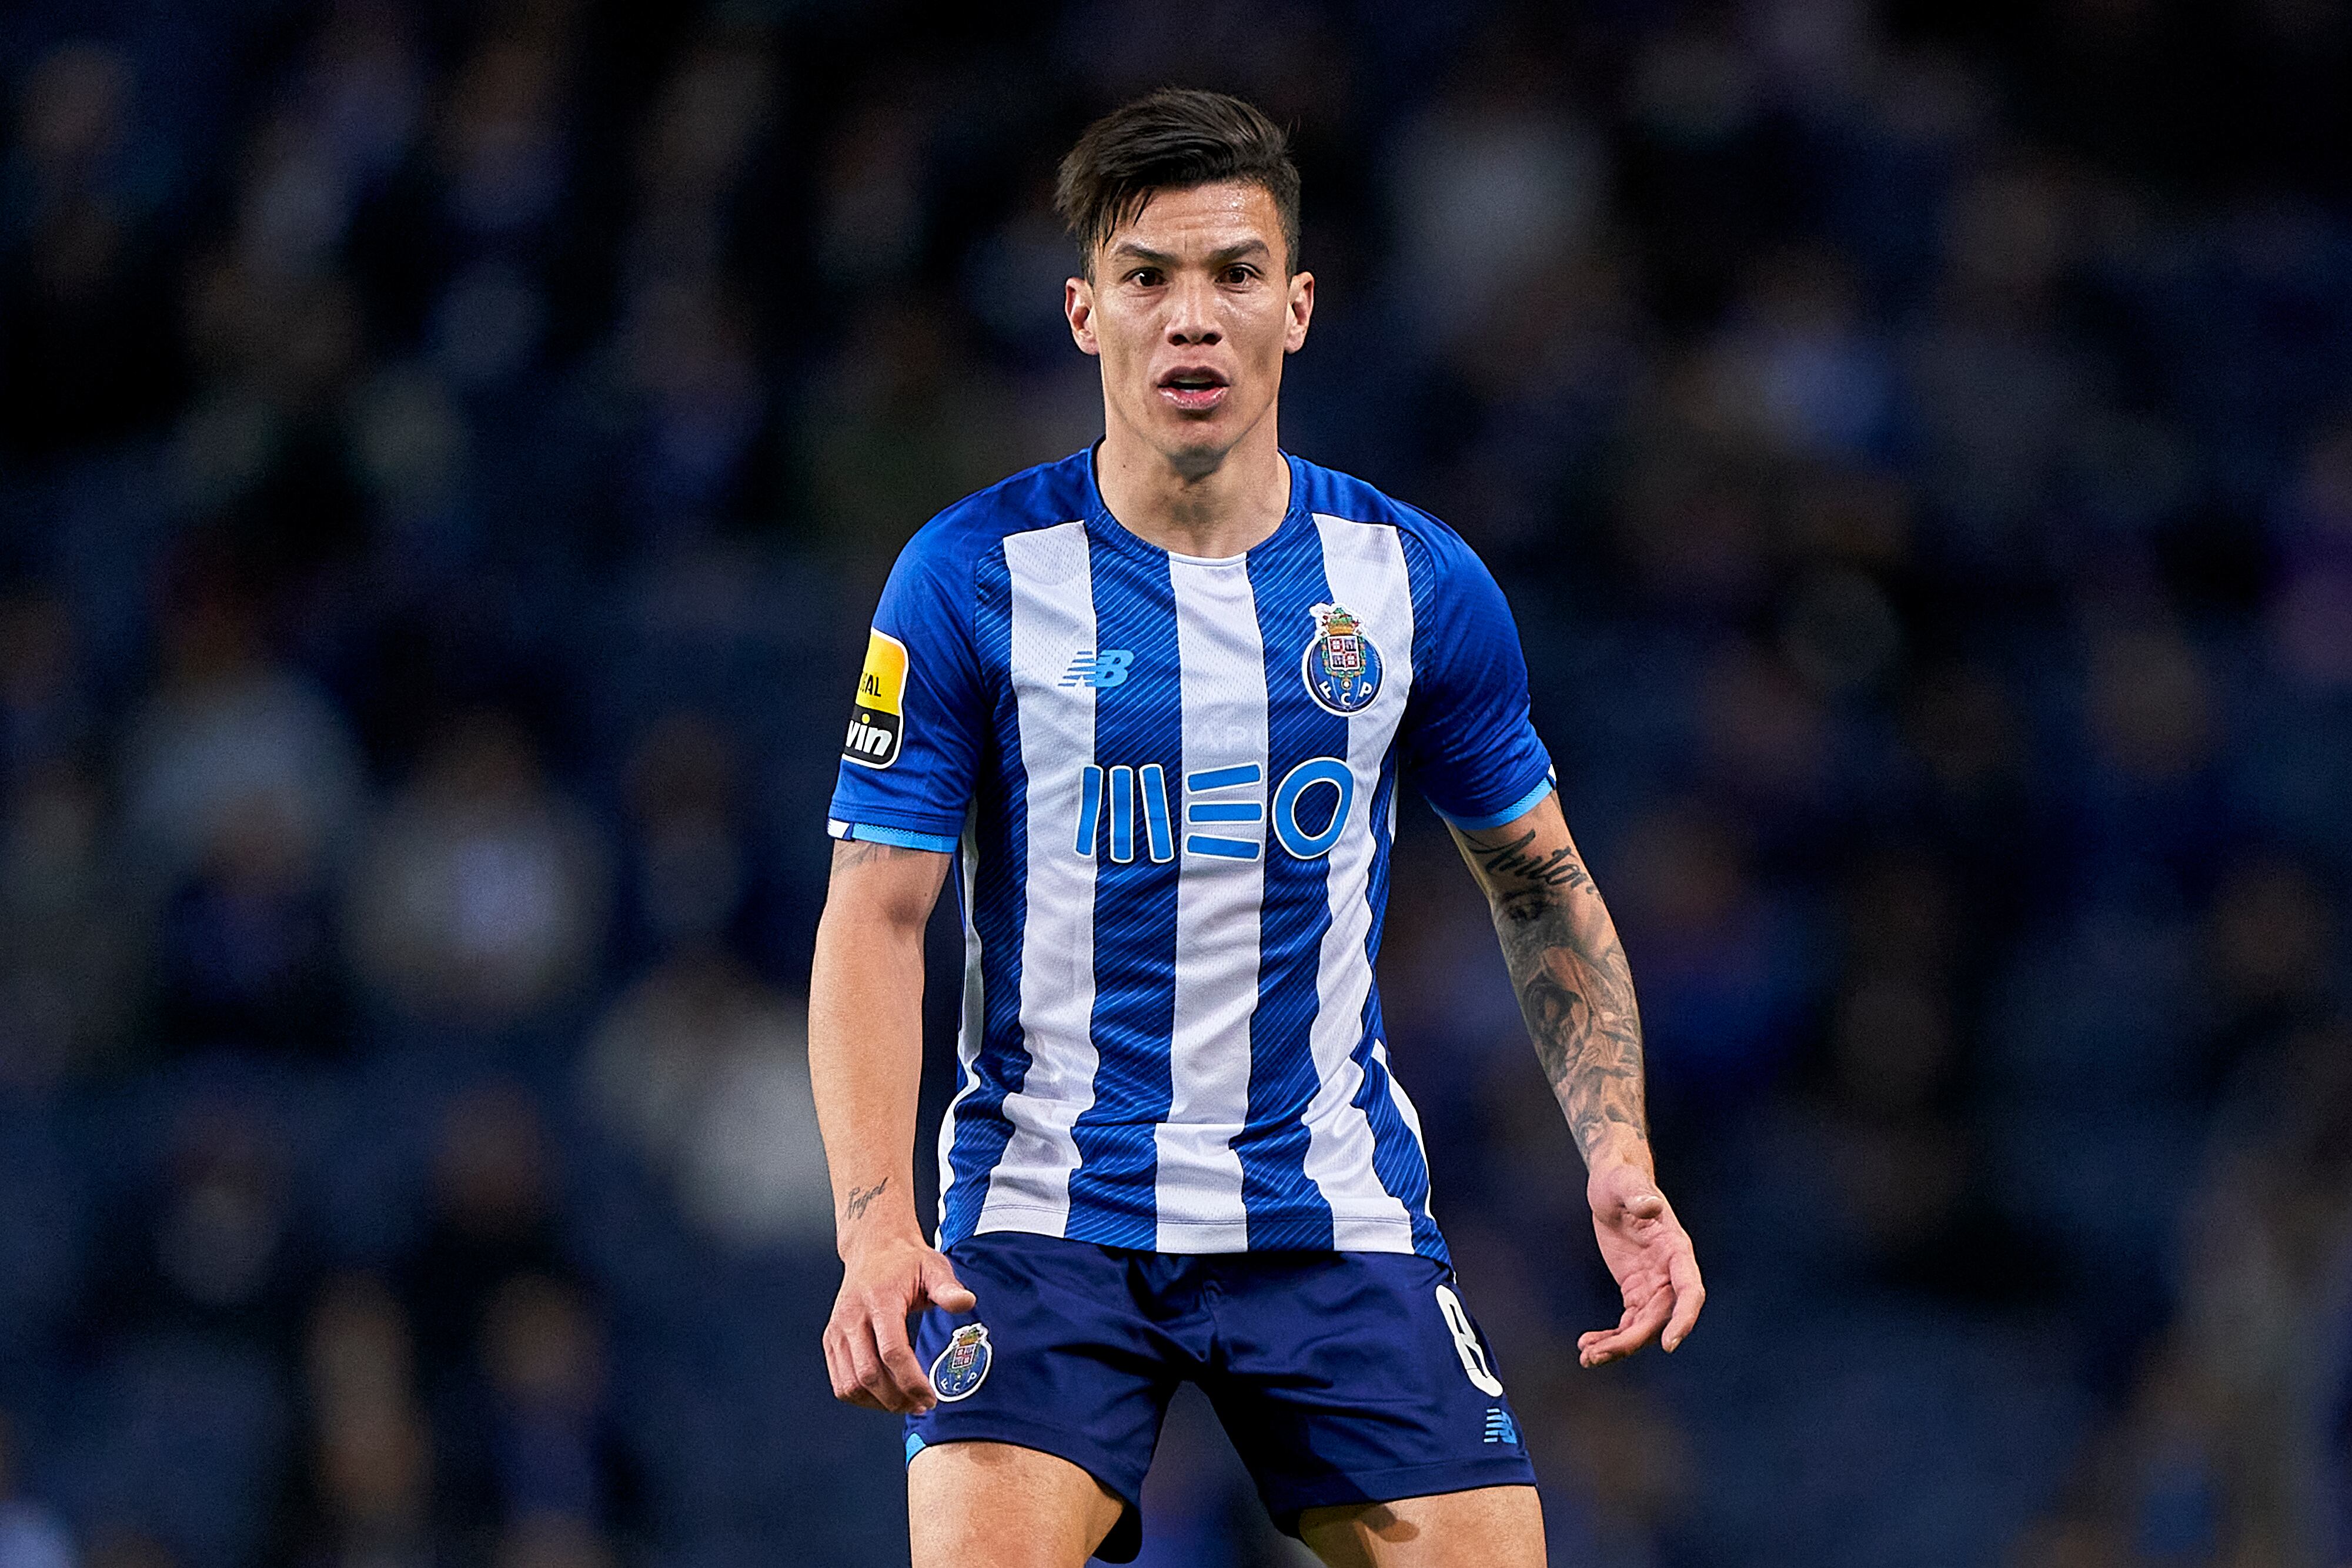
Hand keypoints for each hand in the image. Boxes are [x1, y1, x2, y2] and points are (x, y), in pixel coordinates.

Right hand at [823, 1234, 977, 1412]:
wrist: (873, 1248)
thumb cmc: (906, 1261)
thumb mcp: (934, 1266)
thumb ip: (949, 1288)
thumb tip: (967, 1302)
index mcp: (879, 1300)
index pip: (892, 1351)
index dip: (912, 1381)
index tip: (931, 1398)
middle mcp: (852, 1317)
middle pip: (869, 1375)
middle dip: (897, 1399)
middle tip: (922, 1405)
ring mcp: (837, 1331)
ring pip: (851, 1385)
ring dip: (879, 1403)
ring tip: (906, 1404)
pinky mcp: (831, 1340)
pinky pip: (840, 1383)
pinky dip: (862, 1398)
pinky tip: (886, 1397)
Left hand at [1579, 1161, 1704, 1367]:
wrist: (1612, 1184)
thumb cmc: (1621, 1179)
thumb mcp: (1624, 1183)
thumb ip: (1638, 1194)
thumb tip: (1649, 1205)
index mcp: (1676, 1249)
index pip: (1689, 1290)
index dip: (1684, 1318)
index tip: (1669, 1344)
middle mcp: (1670, 1273)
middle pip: (1659, 1318)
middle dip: (1631, 1341)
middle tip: (1596, 1355)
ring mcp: (1653, 1284)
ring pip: (1643, 1327)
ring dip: (1618, 1346)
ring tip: (1587, 1357)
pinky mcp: (1635, 1290)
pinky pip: (1628, 1323)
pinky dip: (1611, 1337)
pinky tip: (1587, 1345)